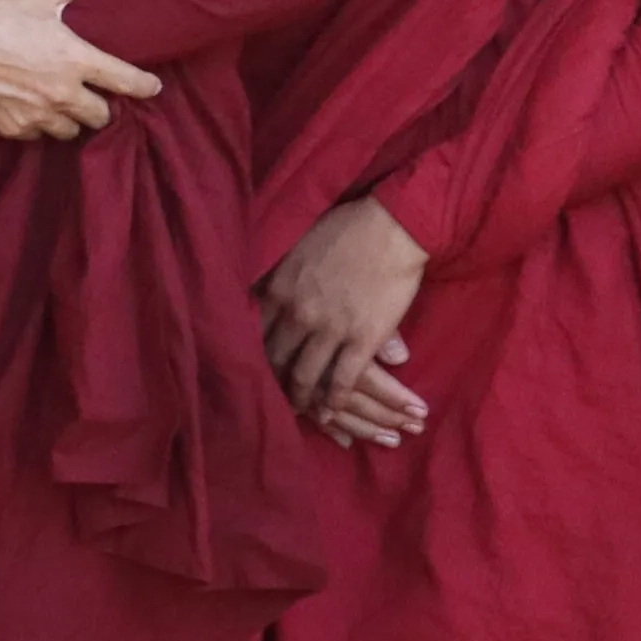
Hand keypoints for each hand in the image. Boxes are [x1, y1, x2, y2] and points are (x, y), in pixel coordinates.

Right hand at [0, 0, 159, 142]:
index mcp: (76, 60)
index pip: (126, 81)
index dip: (145, 86)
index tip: (152, 87)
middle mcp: (62, 93)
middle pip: (101, 116)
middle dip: (101, 107)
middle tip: (91, 95)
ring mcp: (36, 114)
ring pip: (71, 132)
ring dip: (71, 120)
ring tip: (61, 105)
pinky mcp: (10, 126)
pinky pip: (36, 137)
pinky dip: (38, 126)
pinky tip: (30, 110)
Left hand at [261, 197, 433, 442]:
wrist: (393, 225)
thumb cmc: (346, 228)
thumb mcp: (298, 250)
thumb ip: (282, 278)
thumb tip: (263, 294)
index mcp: (277, 290)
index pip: (252, 332)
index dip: (249, 353)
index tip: (248, 366)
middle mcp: (297, 313)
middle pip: (274, 358)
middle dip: (270, 381)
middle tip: (268, 397)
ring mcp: (329, 329)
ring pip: (305, 375)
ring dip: (300, 397)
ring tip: (298, 411)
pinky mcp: (362, 339)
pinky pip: (343, 380)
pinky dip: (334, 401)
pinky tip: (329, 414)